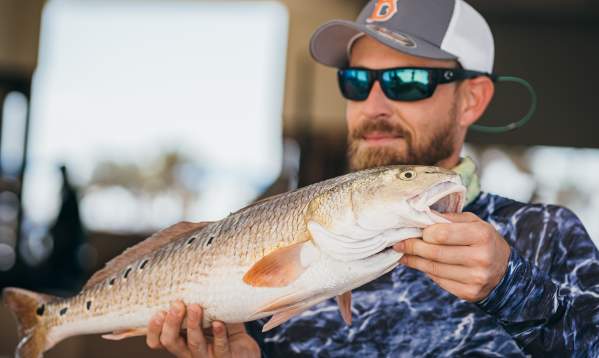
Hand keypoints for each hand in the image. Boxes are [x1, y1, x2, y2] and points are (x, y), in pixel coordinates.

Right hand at [146, 301, 259, 357]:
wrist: (245, 350)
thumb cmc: (224, 332)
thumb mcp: (209, 316)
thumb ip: (201, 301)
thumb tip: (198, 272)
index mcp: (182, 341)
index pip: (159, 341)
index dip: (154, 330)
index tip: (158, 312)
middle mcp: (190, 351)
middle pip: (171, 342)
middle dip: (171, 323)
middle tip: (176, 305)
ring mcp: (207, 355)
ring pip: (195, 344)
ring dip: (193, 325)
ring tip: (195, 307)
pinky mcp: (225, 357)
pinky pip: (220, 347)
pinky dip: (218, 334)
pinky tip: (218, 323)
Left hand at [394, 212, 510, 301]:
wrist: (505, 270)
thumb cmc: (483, 239)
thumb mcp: (473, 222)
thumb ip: (449, 218)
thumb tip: (420, 217)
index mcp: (482, 235)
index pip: (442, 234)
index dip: (424, 233)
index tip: (413, 230)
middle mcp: (481, 257)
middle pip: (435, 253)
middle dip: (412, 247)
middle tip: (398, 243)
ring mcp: (476, 278)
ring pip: (434, 269)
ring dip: (414, 261)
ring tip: (402, 254)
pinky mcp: (469, 293)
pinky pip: (439, 281)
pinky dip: (426, 272)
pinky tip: (418, 264)